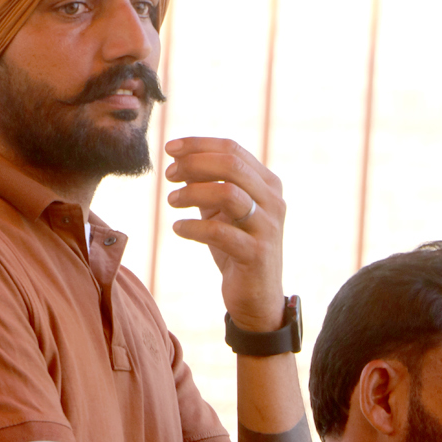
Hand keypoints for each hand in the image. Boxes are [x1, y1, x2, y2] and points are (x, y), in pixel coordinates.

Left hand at [165, 137, 284, 331]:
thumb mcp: (220, 211)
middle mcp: (273, 200)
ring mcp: (268, 226)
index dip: (198, 144)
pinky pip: (220, 232)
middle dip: (194, 164)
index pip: (232, 149)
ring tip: (171, 201)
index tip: (170, 148)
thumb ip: (205, 184)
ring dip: (193, 192)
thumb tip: (177, 160)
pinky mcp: (256, 253)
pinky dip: (193, 227)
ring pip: (229, 193)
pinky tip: (178, 228)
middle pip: (231, 165)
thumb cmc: (235, 247)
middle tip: (168, 175)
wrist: (256, 297)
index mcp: (266, 183)